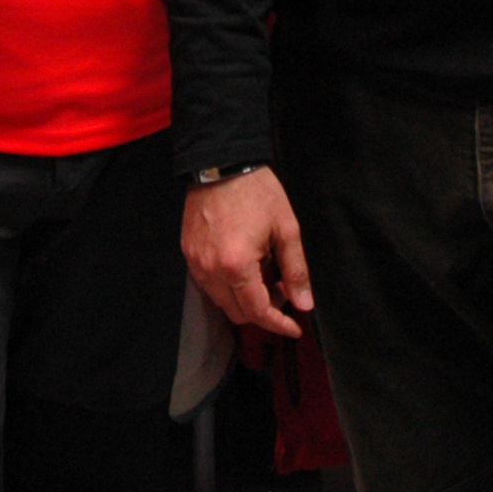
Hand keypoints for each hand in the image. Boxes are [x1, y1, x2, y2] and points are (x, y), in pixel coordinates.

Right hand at [182, 170, 312, 338]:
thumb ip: (295, 270)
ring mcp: (195, 262)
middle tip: (282, 289)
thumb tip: (304, 303)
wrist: (221, 163)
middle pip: (237, 313)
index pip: (258, 312)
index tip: (294, 328)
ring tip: (264, 274)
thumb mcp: (285, 229)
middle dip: (264, 310)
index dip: (279, 324)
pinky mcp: (188, 252)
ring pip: (221, 301)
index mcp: (236, 266)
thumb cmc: (256, 192)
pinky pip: (208, 284)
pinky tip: (243, 266)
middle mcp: (210, 270)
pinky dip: (227, 286)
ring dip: (244, 299)